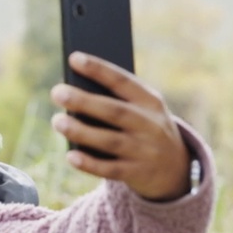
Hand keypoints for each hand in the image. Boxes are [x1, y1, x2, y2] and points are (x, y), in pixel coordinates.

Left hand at [50, 52, 191, 200]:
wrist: (175, 168)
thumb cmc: (143, 129)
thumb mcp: (141, 110)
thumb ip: (114, 101)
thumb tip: (72, 94)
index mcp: (150, 102)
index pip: (123, 82)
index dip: (100, 70)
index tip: (74, 58)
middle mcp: (150, 125)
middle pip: (115, 111)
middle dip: (84, 101)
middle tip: (57, 92)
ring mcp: (146, 151)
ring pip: (111, 141)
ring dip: (81, 131)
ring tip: (57, 121)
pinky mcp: (138, 173)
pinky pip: (111, 169)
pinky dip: (90, 163)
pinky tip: (70, 156)